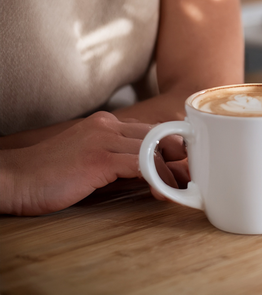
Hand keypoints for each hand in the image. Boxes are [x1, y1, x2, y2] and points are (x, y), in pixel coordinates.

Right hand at [0, 112, 186, 215]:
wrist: (14, 180)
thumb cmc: (50, 177)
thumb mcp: (91, 162)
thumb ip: (120, 162)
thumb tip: (153, 174)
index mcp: (106, 124)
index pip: (152, 129)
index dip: (172, 147)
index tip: (183, 166)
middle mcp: (108, 126)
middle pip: (159, 135)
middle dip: (178, 157)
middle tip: (188, 178)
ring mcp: (103, 139)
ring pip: (154, 149)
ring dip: (170, 172)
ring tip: (178, 189)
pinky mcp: (99, 158)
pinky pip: (141, 164)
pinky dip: (156, 179)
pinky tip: (160, 192)